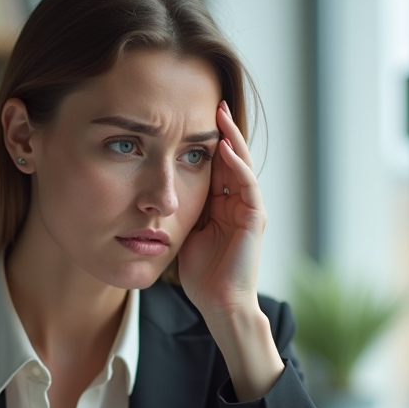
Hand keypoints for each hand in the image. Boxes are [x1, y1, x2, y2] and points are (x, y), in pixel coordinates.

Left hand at [177, 101, 283, 400]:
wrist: (218, 304)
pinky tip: (224, 148)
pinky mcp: (255, 219)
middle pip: (232, 157)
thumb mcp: (183, 231)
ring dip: (232, 139)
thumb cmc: (200, 274)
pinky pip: (248, 185)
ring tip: (219, 116)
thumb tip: (153, 190)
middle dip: (222, 131)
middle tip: (211, 103)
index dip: (206, 141)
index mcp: (223, 204)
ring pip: (242, 165)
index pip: (217, 164)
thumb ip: (178, 209)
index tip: (190, 116)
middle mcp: (239, 202)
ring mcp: (250, 209)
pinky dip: (237, 165)